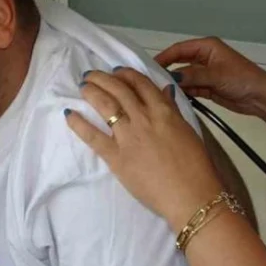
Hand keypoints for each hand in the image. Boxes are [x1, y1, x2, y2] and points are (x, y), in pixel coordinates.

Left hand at [65, 68, 224, 228]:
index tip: (116, 71)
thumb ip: (173, 110)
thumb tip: (165, 90)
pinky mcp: (116, 157)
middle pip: (119, 90)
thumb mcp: (187, 130)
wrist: (189, 195)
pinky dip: (79, 124)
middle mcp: (143, 118)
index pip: (141, 84)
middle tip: (91, 75)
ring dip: (91, 92)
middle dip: (103, 79)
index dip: (126, 74)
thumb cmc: (196, 166)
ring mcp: (128, 136)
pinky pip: (93, 136)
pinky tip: (69, 114)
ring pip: (105, 106)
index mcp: (163, 111)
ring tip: (82, 86)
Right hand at [156, 37, 265, 117]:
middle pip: (180, 63)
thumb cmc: (241, 79)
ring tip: (157, 92)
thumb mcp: (216, 75)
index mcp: (207, 47)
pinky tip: (171, 98)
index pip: (179, 49)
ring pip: (184, 77)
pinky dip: (183, 93)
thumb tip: (171, 78)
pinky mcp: (208, 87)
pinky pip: (191, 88)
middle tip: (149, 81)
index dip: (164, 57)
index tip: (149, 68)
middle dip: (167, 71)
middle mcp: (204, 58)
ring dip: (175, 84)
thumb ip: (193, 76)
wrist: (260, 98)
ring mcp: (205, 73)